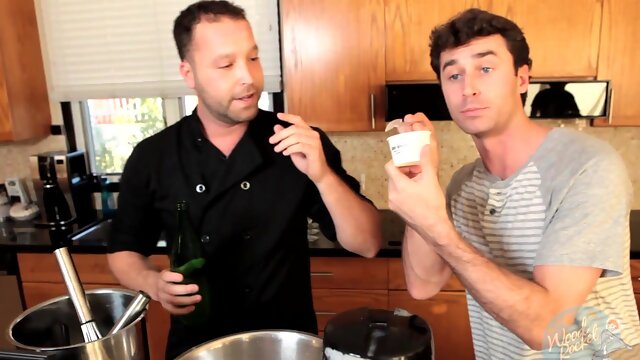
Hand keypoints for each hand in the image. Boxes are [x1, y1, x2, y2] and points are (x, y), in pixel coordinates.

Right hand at [152, 269, 201, 314]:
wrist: (155, 286)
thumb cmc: (168, 278)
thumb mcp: (171, 271)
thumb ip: (180, 272)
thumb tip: (195, 270)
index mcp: (163, 277)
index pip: (166, 276)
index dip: (173, 277)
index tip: (182, 277)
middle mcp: (161, 288)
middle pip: (171, 290)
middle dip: (185, 290)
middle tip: (196, 288)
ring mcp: (163, 298)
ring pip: (173, 301)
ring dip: (187, 300)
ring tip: (198, 298)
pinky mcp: (165, 306)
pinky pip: (173, 310)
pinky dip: (183, 310)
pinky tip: (192, 307)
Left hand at [269, 113, 329, 182]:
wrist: (318, 173)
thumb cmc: (307, 161)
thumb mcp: (293, 148)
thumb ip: (286, 138)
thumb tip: (276, 127)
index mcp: (308, 132)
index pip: (298, 120)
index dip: (288, 117)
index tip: (278, 115)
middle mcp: (313, 135)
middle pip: (294, 128)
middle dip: (280, 134)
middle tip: (272, 141)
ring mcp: (315, 142)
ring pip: (295, 137)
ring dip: (283, 143)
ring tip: (277, 149)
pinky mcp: (314, 150)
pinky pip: (299, 146)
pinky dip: (290, 149)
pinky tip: (285, 153)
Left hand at [385, 113, 447, 235]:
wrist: (433, 227)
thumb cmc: (432, 204)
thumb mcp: (431, 180)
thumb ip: (426, 162)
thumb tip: (424, 147)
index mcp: (398, 185)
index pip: (389, 166)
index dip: (398, 160)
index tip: (410, 161)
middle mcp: (392, 194)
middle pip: (392, 175)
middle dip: (404, 170)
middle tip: (417, 170)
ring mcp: (393, 203)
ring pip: (395, 185)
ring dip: (404, 180)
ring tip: (419, 181)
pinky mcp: (396, 210)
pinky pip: (396, 195)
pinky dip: (404, 190)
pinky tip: (417, 193)